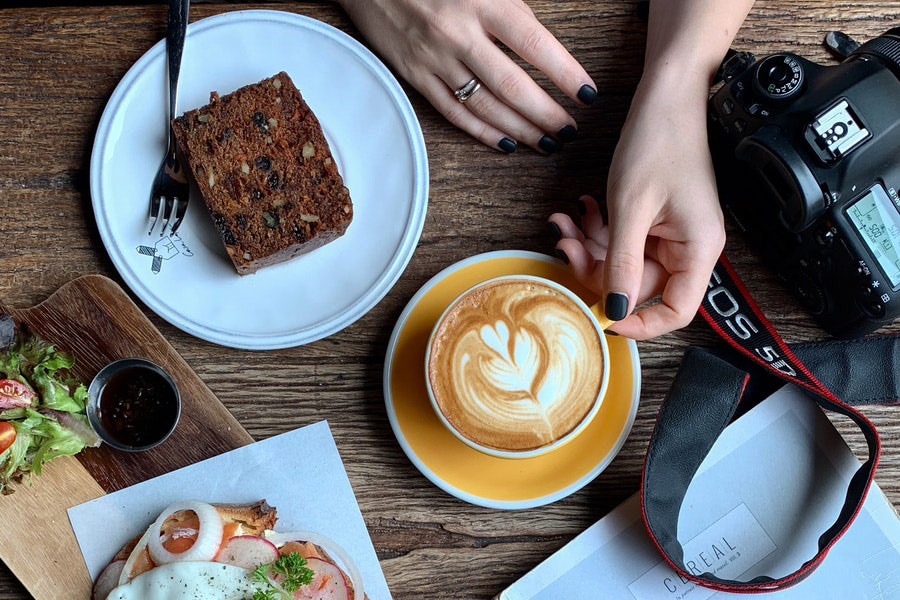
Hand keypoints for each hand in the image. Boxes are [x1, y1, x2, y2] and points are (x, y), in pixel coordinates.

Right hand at [338, 0, 597, 152]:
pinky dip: (482, 131)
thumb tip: (546, 42)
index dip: (565, 73)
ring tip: (548, 142)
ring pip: (486, 106)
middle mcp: (459, 33)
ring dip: (521, 129)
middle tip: (571, 130)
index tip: (588, 94)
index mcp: (483, 0)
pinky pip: (453, 111)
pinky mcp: (414, 75)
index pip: (535, 45)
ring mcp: (434, 58)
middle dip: (547, 113)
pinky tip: (507, 143)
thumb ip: (512, 6)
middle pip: (513, 86)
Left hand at [550, 75, 725, 338]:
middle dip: (598, 269)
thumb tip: (615, 311)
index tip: (601, 317)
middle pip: (639, 285)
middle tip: (566, 246)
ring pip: (623, 262)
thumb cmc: (658, 142)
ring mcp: (671, 233)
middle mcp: (689, 247)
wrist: (666, 96)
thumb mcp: (631, 208)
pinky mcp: (654, 220)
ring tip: (566, 223)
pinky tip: (581, 209)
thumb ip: (621, 264)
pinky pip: (623, 240)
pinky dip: (599, 229)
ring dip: (591, 246)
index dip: (639, 323)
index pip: (676, 310)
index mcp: (698, 249)